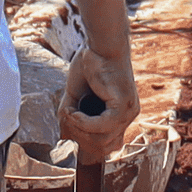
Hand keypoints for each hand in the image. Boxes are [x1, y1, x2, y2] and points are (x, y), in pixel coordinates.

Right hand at [60, 45, 137, 164]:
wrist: (100, 44)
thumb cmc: (90, 64)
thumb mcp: (76, 95)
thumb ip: (73, 115)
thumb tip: (63, 137)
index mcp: (120, 114)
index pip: (107, 145)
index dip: (86, 143)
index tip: (70, 127)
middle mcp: (128, 115)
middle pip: (103, 147)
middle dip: (80, 138)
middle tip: (67, 119)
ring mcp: (128, 112)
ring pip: (102, 140)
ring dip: (80, 130)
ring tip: (69, 113)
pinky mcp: (123, 105)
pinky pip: (102, 126)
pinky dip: (84, 122)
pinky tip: (74, 112)